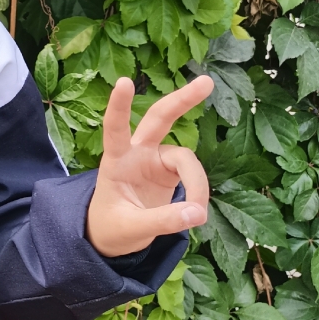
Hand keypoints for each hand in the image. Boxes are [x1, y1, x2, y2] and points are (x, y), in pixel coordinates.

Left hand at [86, 74, 213, 257]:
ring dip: (197, 181)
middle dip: (182, 100)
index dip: (119, 105)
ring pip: (185, 156)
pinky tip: (198, 212)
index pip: (115, 128)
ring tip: (200, 213)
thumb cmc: (112, 227)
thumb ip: (162, 221)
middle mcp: (137, 153)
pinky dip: (200, 190)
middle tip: (207, 81)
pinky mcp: (170, 172)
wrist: (113, 238)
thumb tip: (197, 213)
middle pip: (160, 119)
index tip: (123, 81)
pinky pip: (192, 174)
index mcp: (116, 160)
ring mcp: (155, 160)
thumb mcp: (131, 228)